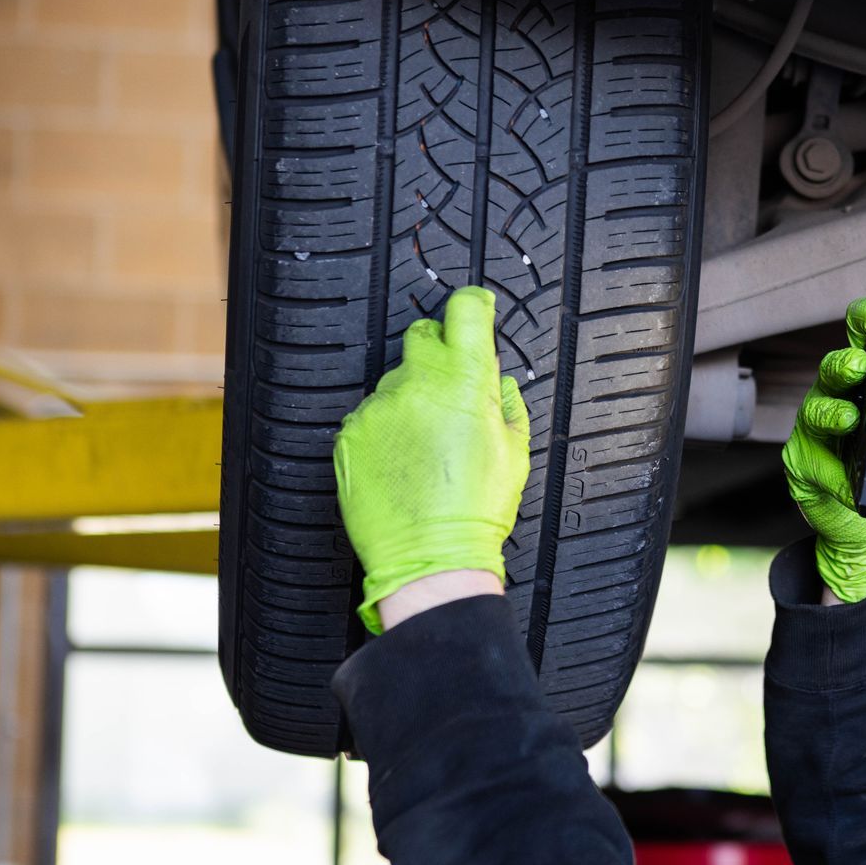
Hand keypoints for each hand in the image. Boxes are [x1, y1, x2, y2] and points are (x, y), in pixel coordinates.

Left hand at [333, 287, 531, 633]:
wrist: (430, 557)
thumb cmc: (476, 510)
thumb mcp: (514, 451)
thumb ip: (507, 403)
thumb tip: (499, 382)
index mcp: (466, 381)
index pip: (465, 311)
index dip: (472, 306)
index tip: (475, 310)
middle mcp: (418, 384)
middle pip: (422, 337)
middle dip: (437, 352)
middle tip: (450, 390)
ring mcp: (379, 407)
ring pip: (394, 382)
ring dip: (410, 399)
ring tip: (425, 446)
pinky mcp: (351, 433)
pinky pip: (370, 415)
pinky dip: (385, 429)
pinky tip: (401, 460)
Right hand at [781, 296, 865, 602]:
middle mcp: (844, 397)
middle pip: (834, 365)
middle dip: (844, 362)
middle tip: (859, 367)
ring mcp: (820, 431)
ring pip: (815, 407)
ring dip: (832, 412)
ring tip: (851, 421)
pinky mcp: (804, 464)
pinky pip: (813, 462)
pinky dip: (834, 475)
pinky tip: (853, 486)